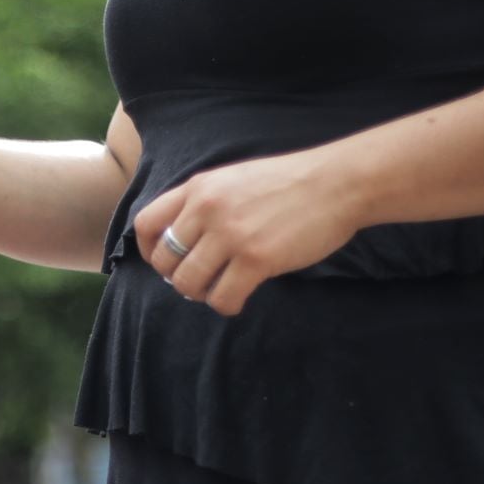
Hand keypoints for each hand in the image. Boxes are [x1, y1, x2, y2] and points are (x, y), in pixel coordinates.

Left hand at [132, 146, 364, 316]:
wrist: (337, 182)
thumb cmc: (290, 183)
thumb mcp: (235, 178)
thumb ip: (206, 202)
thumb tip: (185, 241)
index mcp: (199, 187)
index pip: (146, 224)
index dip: (149, 251)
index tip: (165, 262)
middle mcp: (207, 209)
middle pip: (165, 260)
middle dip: (176, 277)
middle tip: (199, 280)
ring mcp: (230, 235)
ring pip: (188, 283)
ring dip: (200, 294)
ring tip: (220, 289)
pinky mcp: (255, 259)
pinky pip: (221, 298)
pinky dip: (226, 305)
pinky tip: (239, 298)